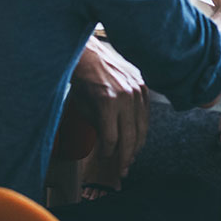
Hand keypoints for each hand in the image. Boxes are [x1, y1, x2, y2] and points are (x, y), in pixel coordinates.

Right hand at [71, 38, 148, 186]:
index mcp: (141, 89)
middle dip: (132, 155)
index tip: (133, 155)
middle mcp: (137, 92)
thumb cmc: (89, 69)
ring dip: (122, 156)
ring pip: (127, 138)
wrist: (77, 52)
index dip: (138, 143)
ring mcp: (124, 97)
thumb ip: (117, 111)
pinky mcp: (109, 101)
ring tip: (117, 167)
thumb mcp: (111, 88)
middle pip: (139, 134)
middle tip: (126, 168)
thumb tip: (114, 138)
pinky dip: (108, 148)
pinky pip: (111, 134)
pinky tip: (104, 154)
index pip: (144, 124)